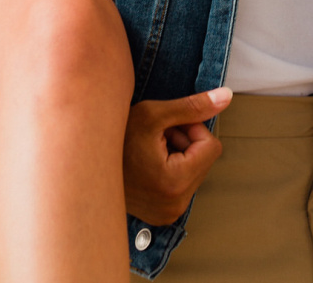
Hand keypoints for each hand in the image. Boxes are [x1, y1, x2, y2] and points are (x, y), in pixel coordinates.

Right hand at [123, 87, 231, 224]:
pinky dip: (170, 169)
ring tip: (149, 149)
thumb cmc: (117, 135)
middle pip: (203, 161)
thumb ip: (193, 107)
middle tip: (156, 137)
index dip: (192, 129)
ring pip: (193, 171)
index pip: (211, 147)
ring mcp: (167, 214)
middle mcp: (174, 206)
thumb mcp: (154, 114)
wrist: (86, 159)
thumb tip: (226, 96)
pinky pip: (181, 185)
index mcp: (175, 183)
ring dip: (177, 155)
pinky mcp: (161, 215)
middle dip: (184, 143)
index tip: (170, 126)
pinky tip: (147, 163)